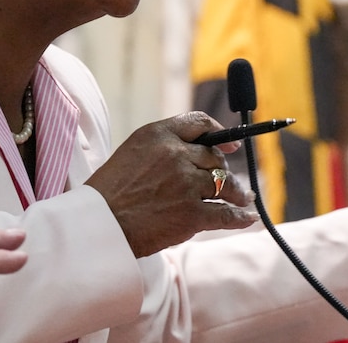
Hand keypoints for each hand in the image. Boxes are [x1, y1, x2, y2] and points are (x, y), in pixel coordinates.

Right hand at [85, 111, 258, 257]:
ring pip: (225, 184)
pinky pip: (226, 213)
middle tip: (229, 180)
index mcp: (157, 134)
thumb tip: (198, 149)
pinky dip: (240, 216)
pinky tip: (247, 217)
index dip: (220, 132)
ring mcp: (186, 184)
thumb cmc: (111, 190)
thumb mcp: (132, 152)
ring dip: (236, 193)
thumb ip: (162, 145)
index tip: (232, 142)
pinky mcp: (192, 214)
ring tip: (243, 198)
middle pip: (215, 157)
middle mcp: (175, 154)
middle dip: (224, 169)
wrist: (100, 225)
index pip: (198, 123)